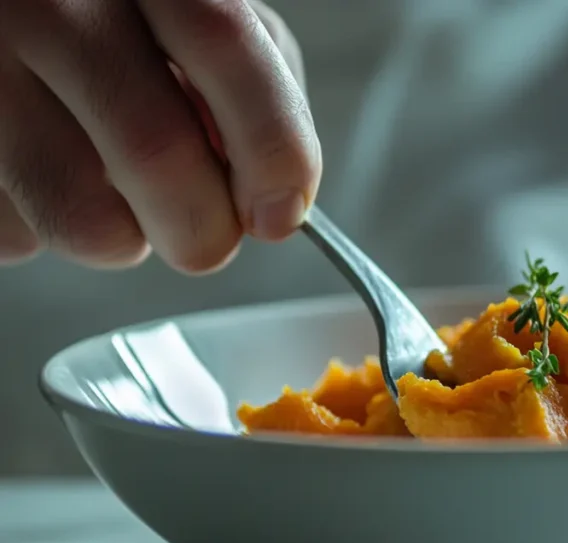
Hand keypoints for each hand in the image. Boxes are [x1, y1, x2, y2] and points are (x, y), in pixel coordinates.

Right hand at [0, 0, 320, 271]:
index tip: (283, 212)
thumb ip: (248, 85)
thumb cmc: (108, 26)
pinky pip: (22, 233)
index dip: (273, 145)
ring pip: (86, 218)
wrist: (3, 23)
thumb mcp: (190, 18)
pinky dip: (54, 231)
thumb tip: (273, 190)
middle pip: (156, 150)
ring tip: (115, 194)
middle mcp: (48, 3)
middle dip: (205, 228)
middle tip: (207, 236)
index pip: (225, 46)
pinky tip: (49, 177)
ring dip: (127, 239)